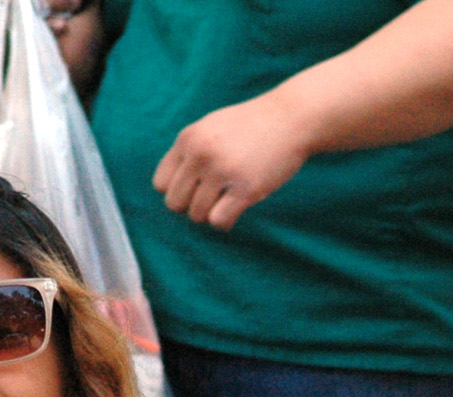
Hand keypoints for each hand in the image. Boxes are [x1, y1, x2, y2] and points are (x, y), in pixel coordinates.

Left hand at [152, 92, 314, 230]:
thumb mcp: (212, 128)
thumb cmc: (252, 127)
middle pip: (175, 204)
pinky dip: (226, 222)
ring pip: (197, 215)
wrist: (291, 119)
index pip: (161, 184)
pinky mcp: (245, 189)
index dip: (178, 191)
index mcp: (188, 139)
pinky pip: (219, 221)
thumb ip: (190, 151)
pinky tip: (238, 208)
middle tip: (214, 197)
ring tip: (229, 199)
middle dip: (192, 206)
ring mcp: (222, 172)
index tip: (197, 187)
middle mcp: (201, 154)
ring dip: (212, 214)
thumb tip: (169, 190)